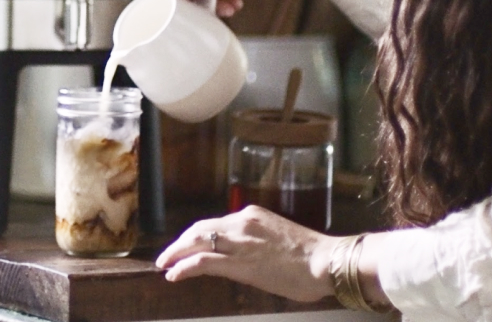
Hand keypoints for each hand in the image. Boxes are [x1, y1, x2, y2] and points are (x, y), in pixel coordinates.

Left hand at [154, 206, 337, 301]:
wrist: (326, 262)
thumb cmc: (311, 257)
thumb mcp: (278, 240)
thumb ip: (257, 243)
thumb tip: (243, 256)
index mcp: (252, 216)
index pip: (215, 224)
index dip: (195, 235)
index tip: (185, 245)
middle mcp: (243, 223)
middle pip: (200, 230)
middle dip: (180, 243)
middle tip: (166, 255)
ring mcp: (240, 241)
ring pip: (197, 242)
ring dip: (176, 254)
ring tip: (164, 264)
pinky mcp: (240, 262)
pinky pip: (203, 261)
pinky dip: (184, 266)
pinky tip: (173, 273)